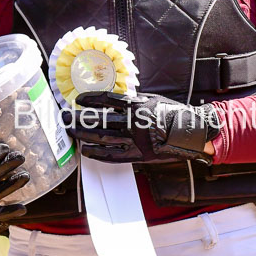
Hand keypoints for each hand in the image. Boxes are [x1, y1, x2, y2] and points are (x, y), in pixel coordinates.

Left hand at [69, 92, 220, 163]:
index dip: (91, 100)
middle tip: (64, 117)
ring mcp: (135, 139)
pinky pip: (113, 155)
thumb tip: (114, 101)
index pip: (107, 100)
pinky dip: (98, 153)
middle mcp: (133, 121)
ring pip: (103, 136)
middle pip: (100, 119)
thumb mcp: (153, 99)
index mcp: (136, 105)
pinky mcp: (138, 155)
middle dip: (80, 117)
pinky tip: (86, 151)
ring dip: (84, 134)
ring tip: (71, 132)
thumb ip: (134, 101)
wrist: (191, 132)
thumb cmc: (173, 113)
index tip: (78, 100)